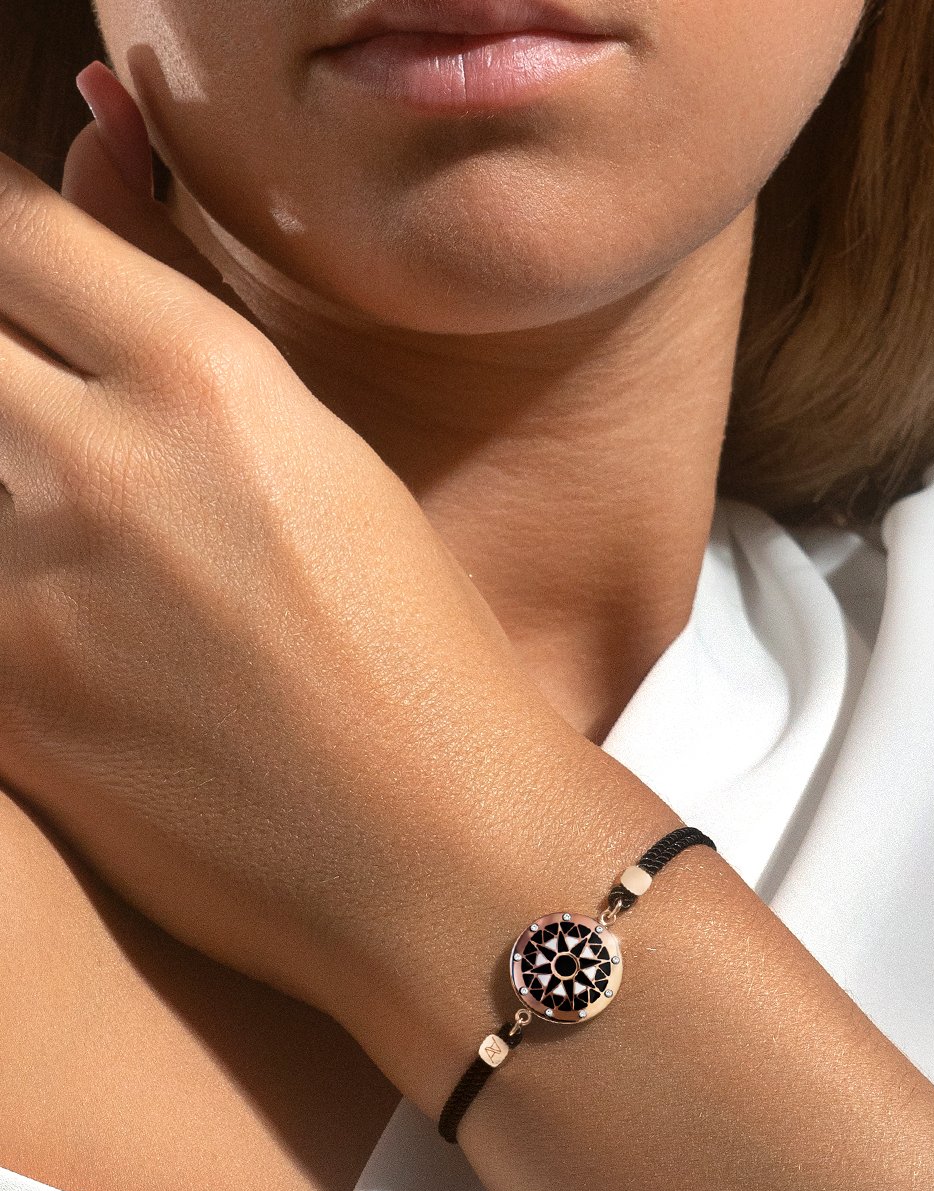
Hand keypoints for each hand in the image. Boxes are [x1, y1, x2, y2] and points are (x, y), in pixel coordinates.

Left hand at [0, 63, 592, 1031]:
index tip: (17, 273)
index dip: (1, 234)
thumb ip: (186, 315)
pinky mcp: (3, 713)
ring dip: (13, 483)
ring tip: (109, 544)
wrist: (439, 859)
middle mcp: (106, 471)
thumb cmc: (422, 661)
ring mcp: (33, 598)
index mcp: (213, 388)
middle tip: (53, 419)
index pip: (12, 227)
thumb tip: (91, 137)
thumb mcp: (329, 466)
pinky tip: (98, 636)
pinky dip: (17, 595)